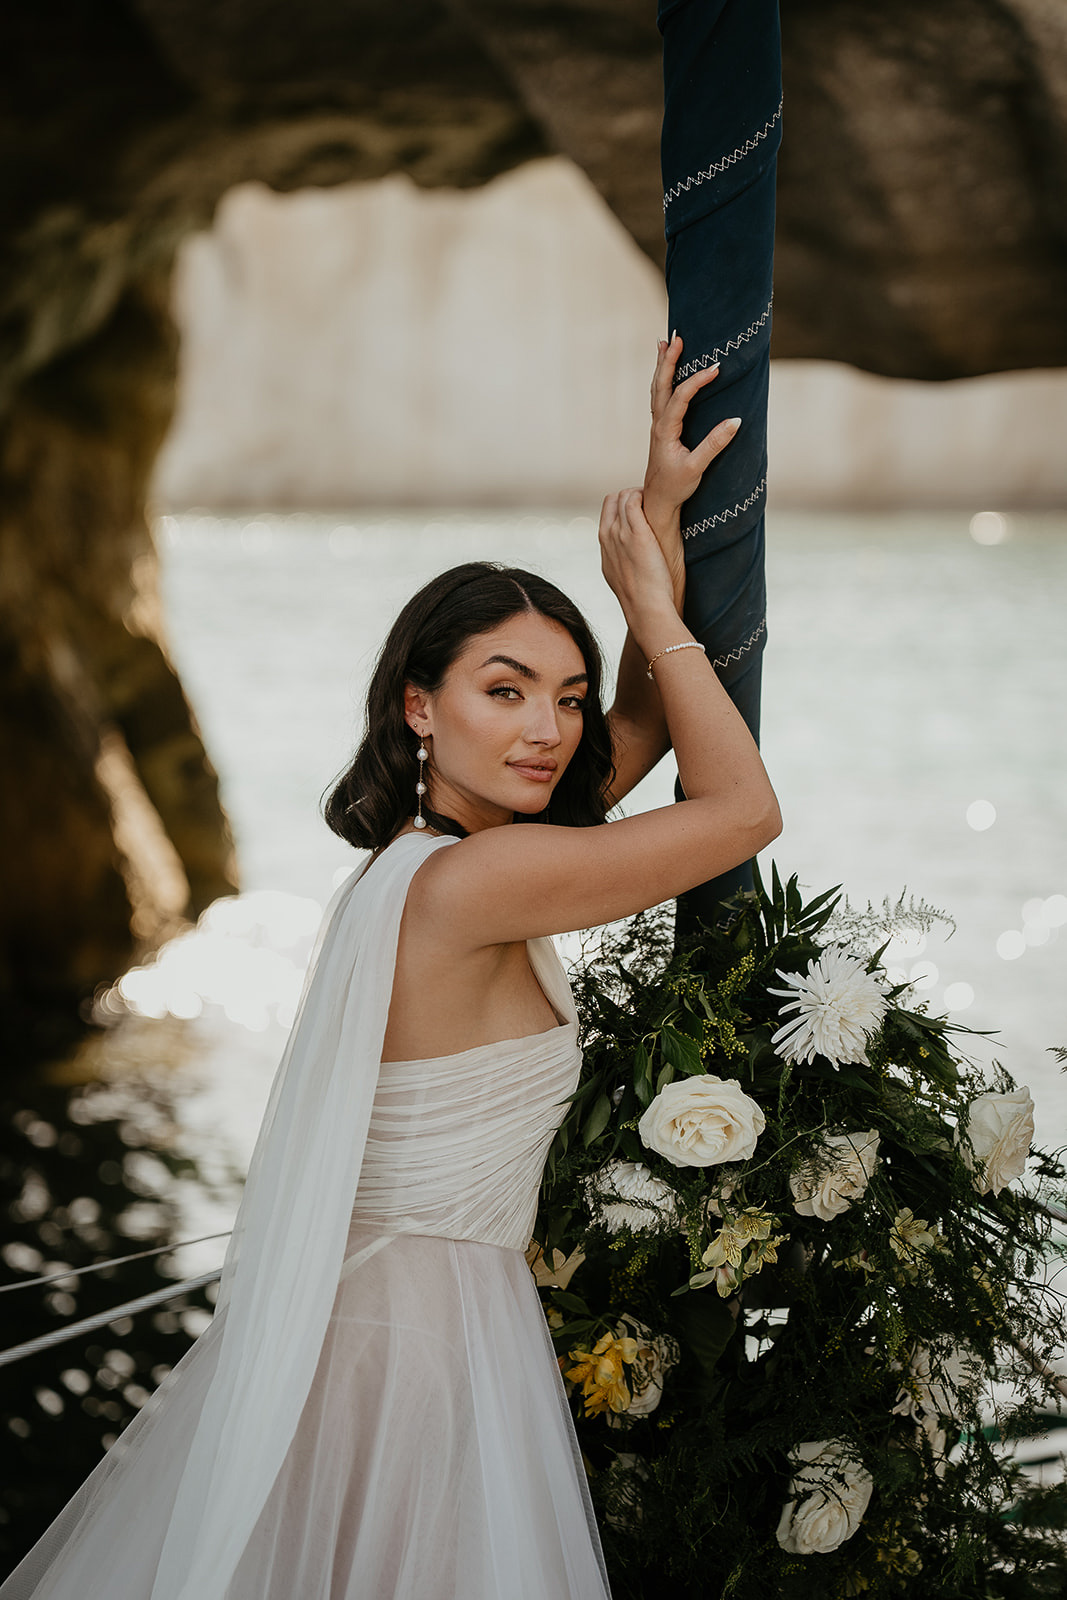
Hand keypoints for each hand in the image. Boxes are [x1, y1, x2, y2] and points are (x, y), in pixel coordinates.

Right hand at [598, 487, 680, 651]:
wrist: (645, 609)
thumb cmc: (642, 598)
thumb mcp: (623, 576)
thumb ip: (624, 559)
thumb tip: (634, 557)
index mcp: (604, 545)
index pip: (608, 510)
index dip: (624, 504)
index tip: (643, 509)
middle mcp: (607, 536)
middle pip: (613, 499)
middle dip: (633, 495)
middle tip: (654, 503)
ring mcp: (619, 533)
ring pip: (623, 496)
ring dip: (642, 493)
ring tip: (660, 502)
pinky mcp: (636, 532)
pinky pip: (633, 499)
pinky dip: (645, 495)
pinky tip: (662, 502)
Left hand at [644, 334, 740, 531]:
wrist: (657, 501)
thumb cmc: (676, 486)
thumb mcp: (697, 467)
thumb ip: (715, 444)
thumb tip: (736, 421)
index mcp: (665, 430)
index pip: (680, 397)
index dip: (697, 381)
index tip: (716, 368)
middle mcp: (658, 424)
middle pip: (661, 385)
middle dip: (669, 360)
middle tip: (676, 337)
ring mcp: (658, 425)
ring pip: (658, 388)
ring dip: (662, 365)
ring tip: (665, 342)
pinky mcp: (662, 429)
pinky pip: (660, 397)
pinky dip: (662, 379)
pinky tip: (665, 370)